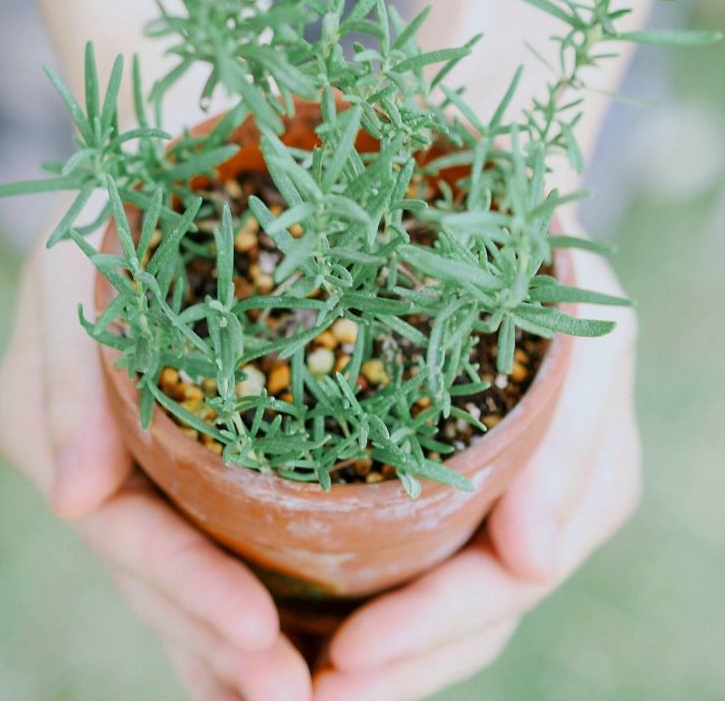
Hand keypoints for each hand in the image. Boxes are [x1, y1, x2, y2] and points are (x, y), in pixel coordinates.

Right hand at [0, 227, 311, 700]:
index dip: (184, 589)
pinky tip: (308, 640)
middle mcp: (119, 463)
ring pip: (198, 572)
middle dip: (221, 642)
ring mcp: (162, 466)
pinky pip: (235, 534)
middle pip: (164, 575)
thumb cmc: (121, 209)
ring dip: (242, 642)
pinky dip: (265, 590)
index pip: (128, 532)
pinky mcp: (214, 449)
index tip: (257, 640)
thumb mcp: (74, 273)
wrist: (174, 165)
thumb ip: (61, 381)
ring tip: (306, 695)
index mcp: (78, 432)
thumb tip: (71, 500)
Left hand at [314, 244, 640, 700]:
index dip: (431, 629)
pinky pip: (391, 550)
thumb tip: (533, 563)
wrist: (502, 222)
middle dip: (392, 665)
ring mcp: (475, 498)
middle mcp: (520, 510)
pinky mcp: (423, 470)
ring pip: (424, 600)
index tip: (348, 653)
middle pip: (459, 618)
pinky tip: (292, 618)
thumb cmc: (551, 276)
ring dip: (367, 654)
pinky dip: (350, 592)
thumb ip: (580, 442)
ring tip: (284, 685)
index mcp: (566, 492)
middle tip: (304, 698)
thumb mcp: (591, 343)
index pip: (502, 589)